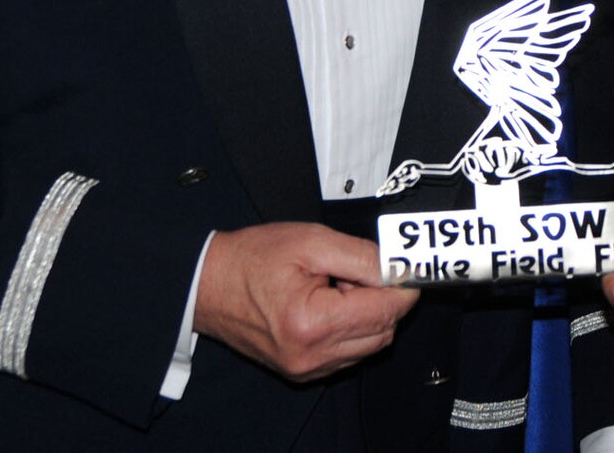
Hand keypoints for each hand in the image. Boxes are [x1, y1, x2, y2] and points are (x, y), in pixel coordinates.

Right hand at [194, 222, 419, 380]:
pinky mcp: (303, 372)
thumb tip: (400, 268)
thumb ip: (362, 256)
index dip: (403, 286)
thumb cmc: (252, 259)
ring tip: (338, 286)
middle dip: (385, 300)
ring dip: (368, 316)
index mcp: (312, 323)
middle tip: (361, 270)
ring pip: (369, 346)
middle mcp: (311, 356)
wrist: (207, 284)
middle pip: (383, 332)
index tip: (406, 266)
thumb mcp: (311, 241)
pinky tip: (330, 305)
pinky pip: (348, 355)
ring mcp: (306, 369)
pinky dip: (351, 330)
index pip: (385, 311)